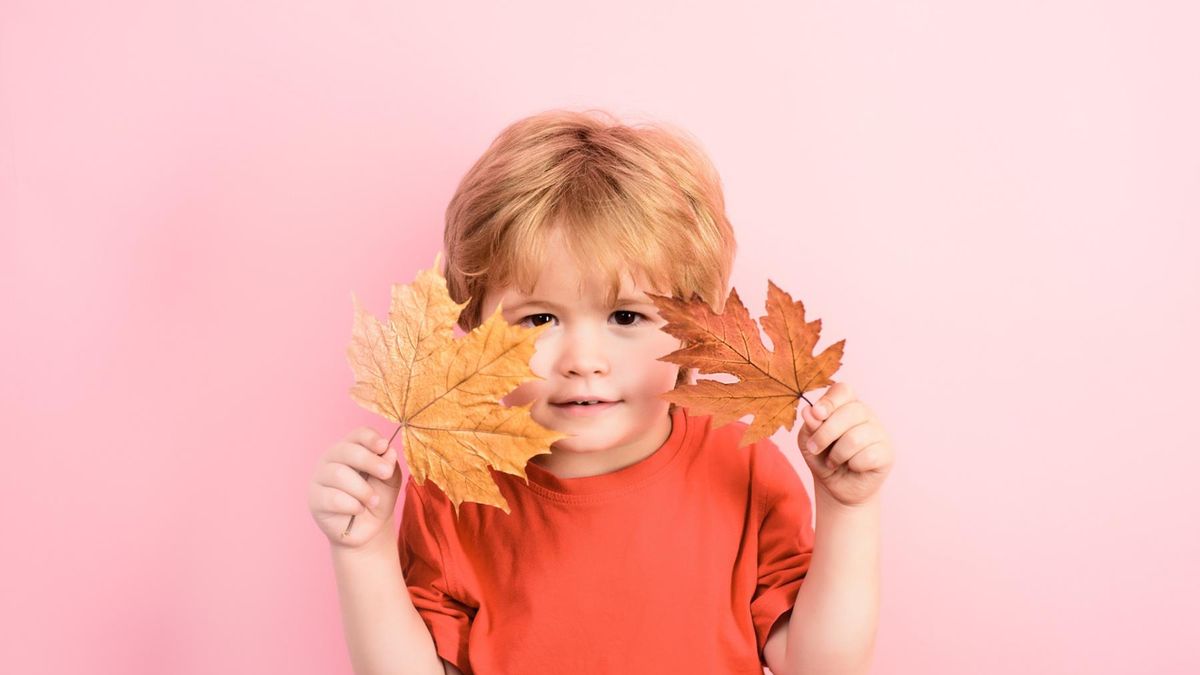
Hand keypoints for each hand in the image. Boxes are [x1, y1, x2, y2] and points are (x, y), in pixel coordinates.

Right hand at [307, 426, 403, 549]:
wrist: (368, 529)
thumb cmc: (377, 499)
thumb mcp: (390, 482)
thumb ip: (389, 465)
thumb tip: (388, 452)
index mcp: (351, 448)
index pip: (358, 435)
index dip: (371, 438)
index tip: (384, 446)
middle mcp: (332, 459)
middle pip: (347, 450)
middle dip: (370, 461)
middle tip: (386, 474)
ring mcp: (320, 478)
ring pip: (338, 474)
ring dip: (362, 489)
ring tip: (374, 501)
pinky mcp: (315, 499)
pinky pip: (332, 497)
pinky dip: (351, 504)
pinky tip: (358, 510)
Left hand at [796, 382, 893, 507]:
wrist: (836, 486)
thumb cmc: (822, 458)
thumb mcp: (808, 441)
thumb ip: (810, 426)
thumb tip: (809, 412)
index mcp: (845, 405)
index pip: (843, 390)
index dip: (830, 400)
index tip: (817, 413)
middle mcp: (865, 414)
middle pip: (850, 412)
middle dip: (825, 433)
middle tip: (814, 448)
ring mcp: (879, 432)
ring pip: (856, 437)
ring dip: (837, 454)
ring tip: (833, 461)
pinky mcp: (887, 453)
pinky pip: (867, 456)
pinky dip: (853, 465)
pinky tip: (852, 467)